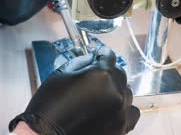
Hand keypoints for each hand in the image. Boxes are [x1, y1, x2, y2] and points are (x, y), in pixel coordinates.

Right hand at [9, 47, 139, 134]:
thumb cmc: (49, 109)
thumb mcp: (61, 74)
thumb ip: (82, 62)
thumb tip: (94, 58)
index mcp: (101, 75)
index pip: (108, 55)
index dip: (100, 54)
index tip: (98, 56)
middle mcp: (114, 92)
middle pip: (119, 73)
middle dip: (107, 73)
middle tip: (93, 80)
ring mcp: (120, 110)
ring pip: (126, 92)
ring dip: (115, 91)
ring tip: (98, 97)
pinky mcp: (121, 127)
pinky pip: (131, 112)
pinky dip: (123, 108)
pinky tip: (109, 109)